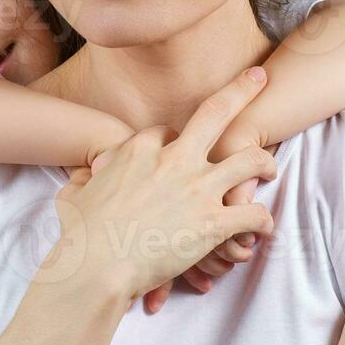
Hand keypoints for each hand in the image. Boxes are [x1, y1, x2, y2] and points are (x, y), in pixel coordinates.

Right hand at [50, 68, 278, 304]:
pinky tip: (263, 227)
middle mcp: (175, 159)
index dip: (178, 139)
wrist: (95, 267)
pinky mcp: (214, 222)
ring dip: (265, 162)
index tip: (183, 146)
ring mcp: (198, 188)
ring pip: (249, 159)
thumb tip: (82, 177)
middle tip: (259, 77)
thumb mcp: (74, 193)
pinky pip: (254, 212)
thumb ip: (84, 178)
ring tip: (270, 169)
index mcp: (141, 148)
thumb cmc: (81, 235)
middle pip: (217, 112)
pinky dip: (263, 220)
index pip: (169, 130)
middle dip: (242, 90)